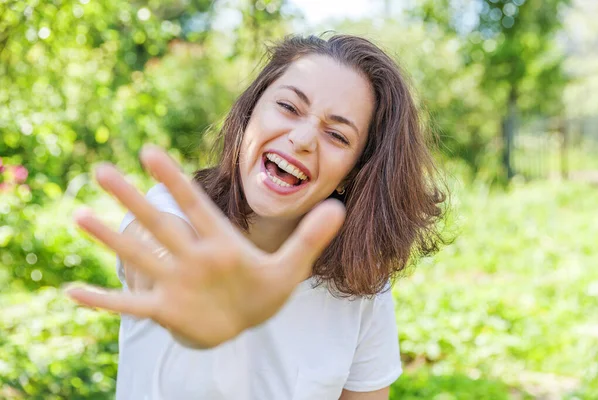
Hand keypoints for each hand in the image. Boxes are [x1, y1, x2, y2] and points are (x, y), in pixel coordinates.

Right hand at [66, 145, 345, 347]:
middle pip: (160, 224)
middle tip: (102, 170)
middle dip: (133, 199)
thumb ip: (311, 237)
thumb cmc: (264, 290)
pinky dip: (104, 301)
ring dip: (111, 238)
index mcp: (219, 241)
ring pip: (140, 256)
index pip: (195, 205)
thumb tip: (339, 206)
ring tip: (80, 215)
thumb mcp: (292, 265)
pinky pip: (130, 305)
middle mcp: (191, 255)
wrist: (246, 320)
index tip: (149, 151)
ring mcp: (176, 282)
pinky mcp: (166, 309)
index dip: (174, 180)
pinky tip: (71, 293)